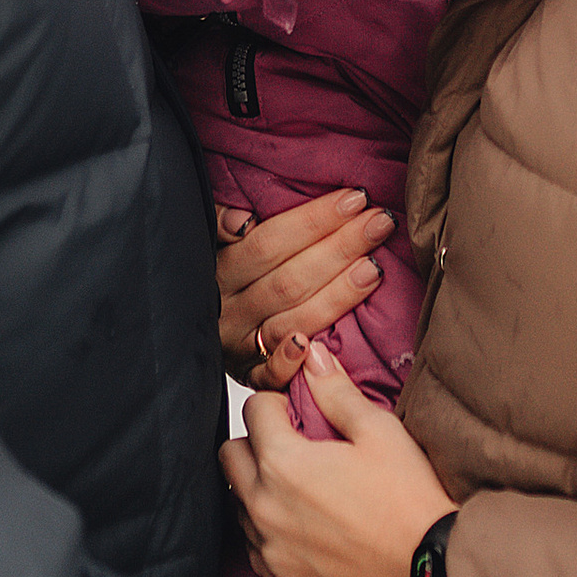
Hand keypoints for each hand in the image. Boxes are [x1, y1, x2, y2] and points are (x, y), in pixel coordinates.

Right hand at [215, 190, 387, 386]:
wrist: (197, 334)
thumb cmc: (223, 277)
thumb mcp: (213, 243)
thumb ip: (223, 225)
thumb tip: (244, 219)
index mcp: (218, 272)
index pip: (268, 242)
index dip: (314, 219)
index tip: (356, 198)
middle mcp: (228, 311)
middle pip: (289, 280)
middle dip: (340, 247)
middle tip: (380, 223)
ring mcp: (239, 348)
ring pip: (291, 321)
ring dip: (337, 295)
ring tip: (375, 267)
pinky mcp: (251, 378)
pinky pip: (271, 376)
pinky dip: (293, 362)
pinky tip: (321, 347)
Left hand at [220, 342, 453, 576]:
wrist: (431, 572)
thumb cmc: (410, 500)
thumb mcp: (379, 431)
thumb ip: (336, 391)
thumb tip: (312, 356)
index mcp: (283, 463)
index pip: (254, 410)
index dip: (278, 403)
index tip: (299, 412)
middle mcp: (265, 507)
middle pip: (231, 456)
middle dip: (256, 442)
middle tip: (295, 447)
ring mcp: (270, 550)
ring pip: (238, 504)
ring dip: (259, 489)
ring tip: (302, 490)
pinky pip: (255, 549)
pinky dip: (270, 533)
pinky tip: (305, 527)